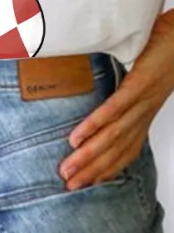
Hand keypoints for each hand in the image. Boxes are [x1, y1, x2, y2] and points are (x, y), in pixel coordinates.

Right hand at [60, 12, 173, 189]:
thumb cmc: (167, 46)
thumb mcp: (144, 70)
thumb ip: (125, 81)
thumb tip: (103, 85)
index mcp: (146, 111)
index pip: (127, 148)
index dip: (108, 167)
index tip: (87, 182)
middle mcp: (144, 112)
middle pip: (116, 149)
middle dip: (92, 170)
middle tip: (69, 185)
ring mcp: (143, 100)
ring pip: (113, 135)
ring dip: (89, 156)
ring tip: (68, 169)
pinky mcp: (139, 84)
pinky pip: (114, 109)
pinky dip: (94, 126)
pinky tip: (77, 138)